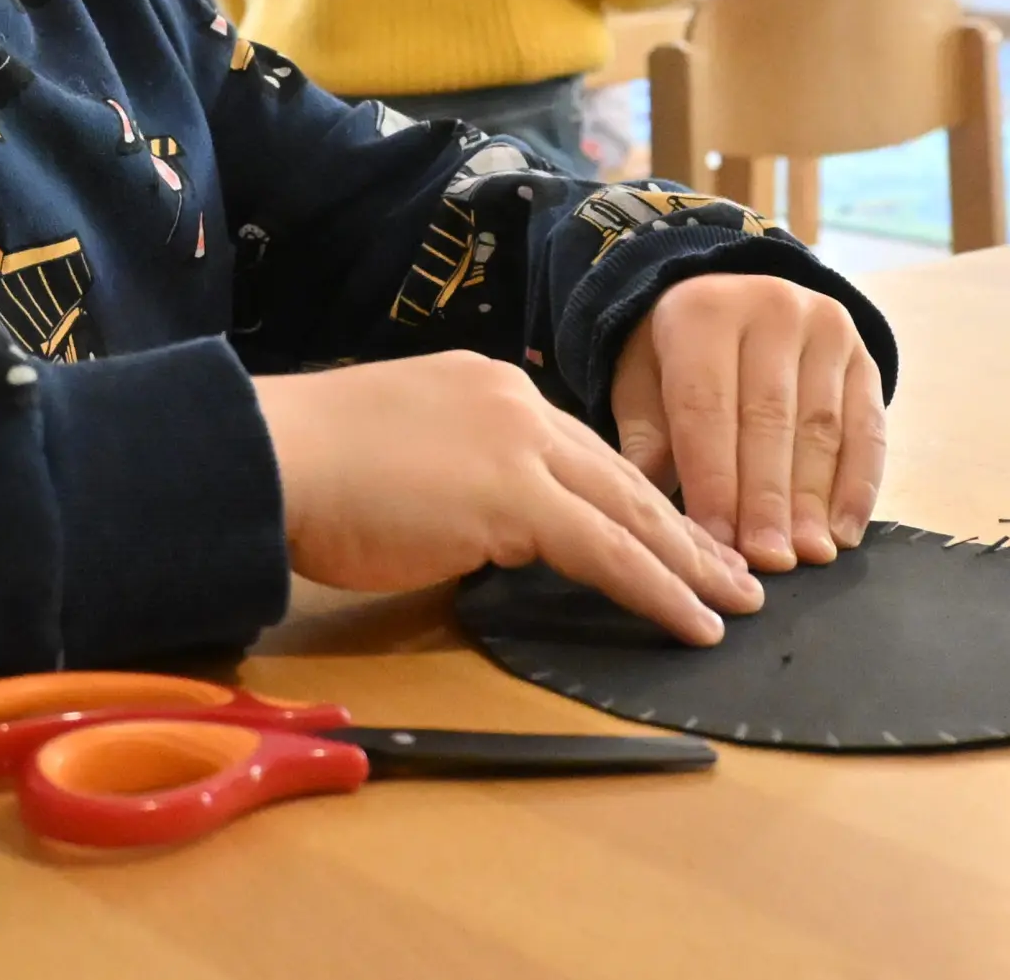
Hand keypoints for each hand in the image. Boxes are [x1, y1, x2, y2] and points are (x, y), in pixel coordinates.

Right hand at [253, 352, 761, 645]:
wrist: (274, 454)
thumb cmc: (309, 465)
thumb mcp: (399, 449)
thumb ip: (454, 475)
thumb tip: (478, 523)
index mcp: (485, 388)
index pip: (576, 448)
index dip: (628, 496)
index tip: (665, 527)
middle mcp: (515, 404)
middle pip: (620, 474)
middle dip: (681, 526)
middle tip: (730, 566)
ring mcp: (521, 446)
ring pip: (630, 510)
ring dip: (689, 561)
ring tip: (734, 599)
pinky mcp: (518, 499)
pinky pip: (610, 552)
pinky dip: (660, 589)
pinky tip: (693, 621)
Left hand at [609, 274, 886, 575]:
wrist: (731, 295)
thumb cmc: (674, 355)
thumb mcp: (642, 381)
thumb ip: (647, 441)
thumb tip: (655, 517)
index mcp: (703, 312)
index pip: (707, 407)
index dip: (713, 479)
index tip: (716, 543)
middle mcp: (769, 308)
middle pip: (769, 419)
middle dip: (767, 499)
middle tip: (768, 560)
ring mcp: (825, 328)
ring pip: (822, 427)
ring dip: (816, 499)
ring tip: (809, 555)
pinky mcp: (864, 356)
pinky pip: (868, 427)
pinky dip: (859, 485)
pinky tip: (845, 532)